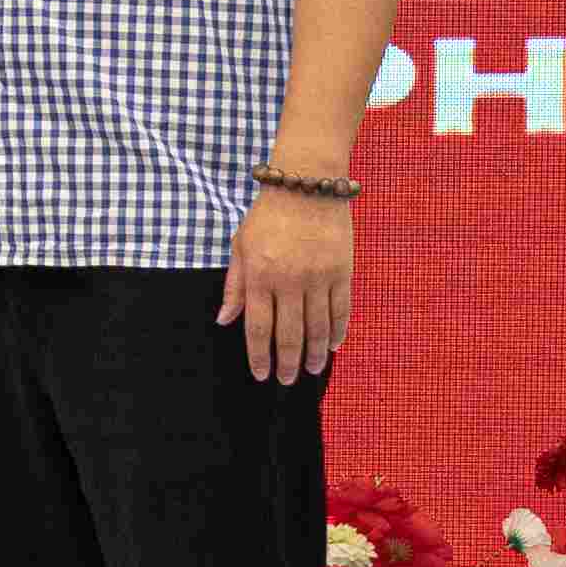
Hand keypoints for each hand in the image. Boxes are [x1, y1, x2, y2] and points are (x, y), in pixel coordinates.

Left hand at [226, 184, 352, 380]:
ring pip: (318, 327)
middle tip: (288, 381)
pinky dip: (337, 331)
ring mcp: (318, 278)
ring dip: (314, 353)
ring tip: (312, 370)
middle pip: (289, 334)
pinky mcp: (341, 272)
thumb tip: (224, 320)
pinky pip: (341, 310)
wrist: (306, 185)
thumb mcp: (240, 246)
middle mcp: (289, 281)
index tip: (261, 374)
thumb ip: (234, 286)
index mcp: (259, 276)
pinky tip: (332, 345)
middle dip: (288, 362)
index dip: (259, 355)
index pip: (257, 327)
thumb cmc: (267, 216)